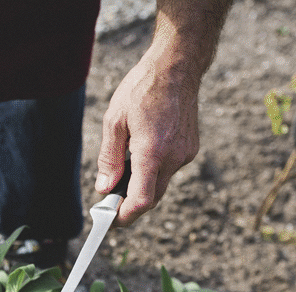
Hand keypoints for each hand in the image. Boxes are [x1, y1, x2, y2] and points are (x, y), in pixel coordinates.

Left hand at [95, 55, 201, 226]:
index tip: (112, 220)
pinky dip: (154, 169)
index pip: (142, 200)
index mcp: (152, 152)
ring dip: (142, 183)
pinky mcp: (190, 148)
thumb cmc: (142, 88)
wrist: (177, 66)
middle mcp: (174, 157)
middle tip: (110, 199)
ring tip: (125, 164)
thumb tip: (105, 187)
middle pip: (152, 197)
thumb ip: (109, 158)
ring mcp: (185, 154)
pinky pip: (169, 169)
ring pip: (161, 183)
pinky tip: (143, 149)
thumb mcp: (114, 121)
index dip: (125, 216)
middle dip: (131, 203)